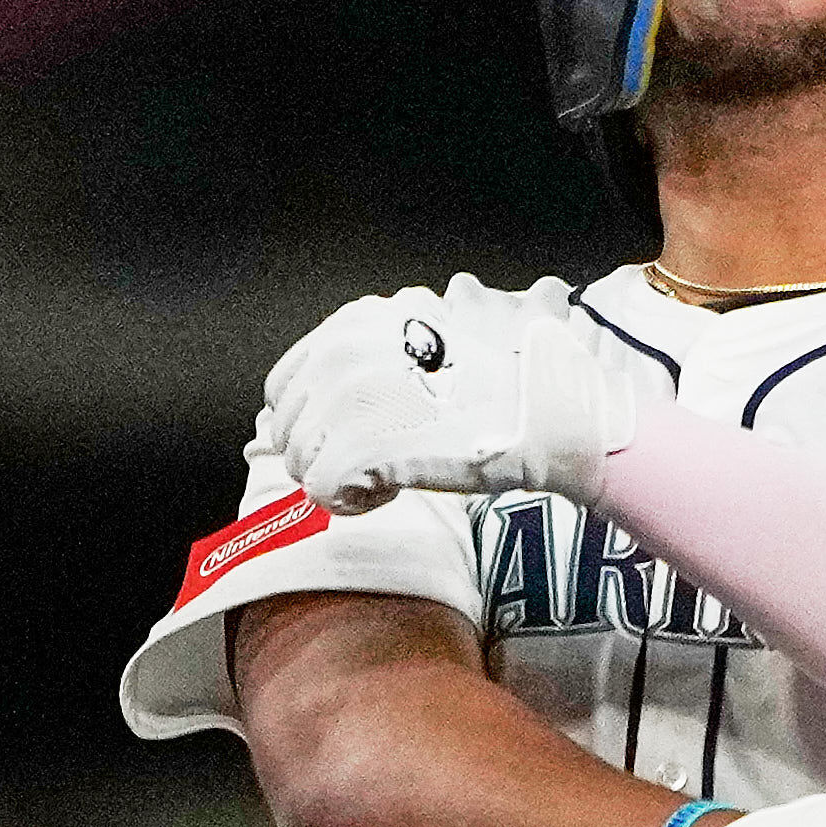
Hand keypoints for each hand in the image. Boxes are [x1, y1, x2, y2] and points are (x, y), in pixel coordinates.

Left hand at [273, 280, 642, 516]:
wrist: (541, 412)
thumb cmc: (495, 385)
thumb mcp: (424, 338)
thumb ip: (368, 358)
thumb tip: (320, 398)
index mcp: (354, 323)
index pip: (284, 386)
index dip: (312, 424)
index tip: (353, 436)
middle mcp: (341, 352)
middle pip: (286, 429)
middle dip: (322, 454)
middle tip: (374, 460)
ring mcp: (347, 400)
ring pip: (300, 464)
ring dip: (340, 480)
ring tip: (387, 474)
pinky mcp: (360, 446)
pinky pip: (322, 492)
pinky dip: (352, 503)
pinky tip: (390, 492)